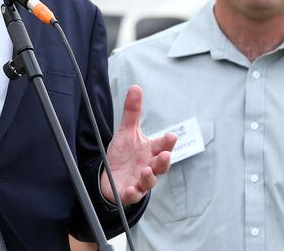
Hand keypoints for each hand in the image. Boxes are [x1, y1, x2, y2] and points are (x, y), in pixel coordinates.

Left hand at [100, 85, 176, 205]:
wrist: (111, 176)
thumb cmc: (124, 154)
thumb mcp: (127, 131)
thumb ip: (133, 112)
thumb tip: (135, 87)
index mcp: (150, 151)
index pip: (162, 146)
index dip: (167, 142)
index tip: (172, 136)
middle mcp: (148, 166)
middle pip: (160, 165)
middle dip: (164, 161)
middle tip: (165, 155)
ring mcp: (140, 181)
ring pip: (149, 181)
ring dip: (149, 177)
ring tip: (145, 170)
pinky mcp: (128, 192)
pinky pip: (133, 195)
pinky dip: (133, 193)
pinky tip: (131, 189)